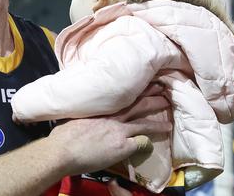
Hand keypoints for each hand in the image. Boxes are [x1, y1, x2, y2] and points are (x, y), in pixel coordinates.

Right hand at [47, 84, 170, 175]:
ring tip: (169, 122)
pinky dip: (147, 143)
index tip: (145, 82)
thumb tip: (84, 106)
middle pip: (138, 105)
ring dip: (158, 123)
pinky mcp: (123, 146)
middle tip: (163, 91)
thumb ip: (85, 110)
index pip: (124, 96)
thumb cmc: (63, 134)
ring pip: (144, 124)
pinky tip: (153, 144)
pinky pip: (140, 143)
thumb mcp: (74, 114)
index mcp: (102, 107)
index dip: (136, 89)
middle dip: (152, 97)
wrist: (64, 150)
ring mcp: (120, 131)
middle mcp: (113, 116)